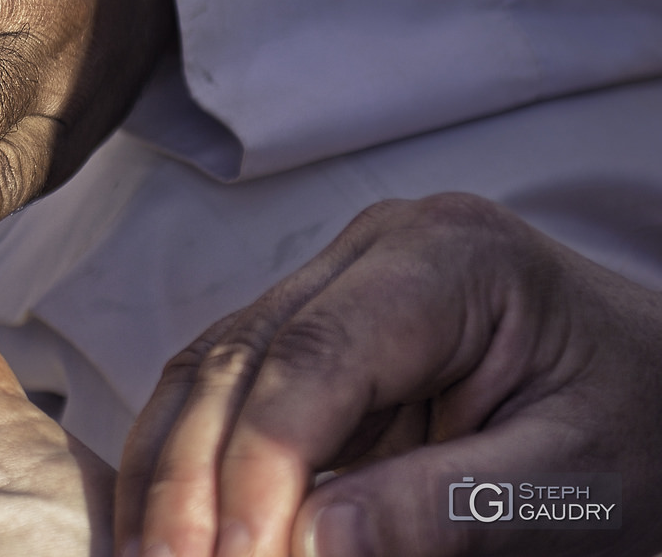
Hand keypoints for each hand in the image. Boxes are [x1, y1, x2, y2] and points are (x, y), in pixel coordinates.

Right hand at [115, 194, 661, 556]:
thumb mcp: (577, 487)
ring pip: (207, 373)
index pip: (314, 359)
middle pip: (238, 358)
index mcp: (449, 259)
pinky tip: (165, 529)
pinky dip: (189, 465)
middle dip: (191, 478)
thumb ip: (447, 509)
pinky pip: (223, 395)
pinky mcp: (313, 335)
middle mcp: (372, 253)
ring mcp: (334, 286)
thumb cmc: (643, 433)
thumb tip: (305, 544)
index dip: (256, 466)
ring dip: (169, 475)